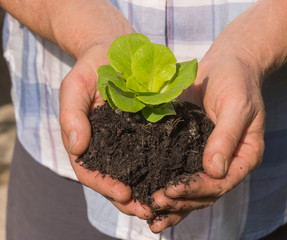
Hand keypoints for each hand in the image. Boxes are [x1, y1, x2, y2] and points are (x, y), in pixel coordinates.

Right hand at [59, 41, 154, 220]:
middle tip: (149, 211)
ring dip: (148, 192)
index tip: (124, 193)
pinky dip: (162, 171)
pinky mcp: (148, 133)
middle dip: (129, 200)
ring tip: (164, 204)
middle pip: (114, 181)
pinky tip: (175, 180)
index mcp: (87, 142)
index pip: (90, 171)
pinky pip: (154, 155)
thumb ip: (72, 115)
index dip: (105, 186)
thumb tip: (76, 148)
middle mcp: (107, 148)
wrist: (116, 53)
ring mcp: (128, 143)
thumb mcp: (75, 87)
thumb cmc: (92, 69)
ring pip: (136, 174)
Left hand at [148, 45, 264, 231]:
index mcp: (244, 156)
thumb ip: (226, 137)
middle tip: (153, 203)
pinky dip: (165, 187)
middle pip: (205, 193)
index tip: (171, 189)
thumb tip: (215, 171)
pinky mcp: (190, 150)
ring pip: (191, 190)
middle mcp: (227, 163)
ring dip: (171, 204)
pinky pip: (178, 172)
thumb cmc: (237, 81)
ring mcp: (207, 159)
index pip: (222, 182)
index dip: (197, 189)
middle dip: (180, 201)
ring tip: (148, 212)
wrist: (226, 65)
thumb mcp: (237, 105)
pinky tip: (147, 198)